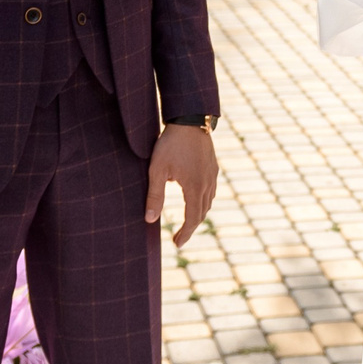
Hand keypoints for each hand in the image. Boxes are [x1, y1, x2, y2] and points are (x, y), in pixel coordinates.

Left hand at [147, 124, 218, 247]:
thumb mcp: (157, 170)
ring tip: (187, 222)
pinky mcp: (213, 166)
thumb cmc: (170, 144)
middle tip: (179, 238)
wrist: (190, 119)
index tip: (177, 244)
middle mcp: (208, 183)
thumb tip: (150, 219)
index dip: (185, 233)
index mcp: (195, 187)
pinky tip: (195, 199)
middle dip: (191, 228)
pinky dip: (203, 201)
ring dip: (198, 215)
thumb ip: (154, 195)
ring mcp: (213, 174)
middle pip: (202, 213)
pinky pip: (211, 190)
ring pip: (208, 202)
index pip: (192, 218)